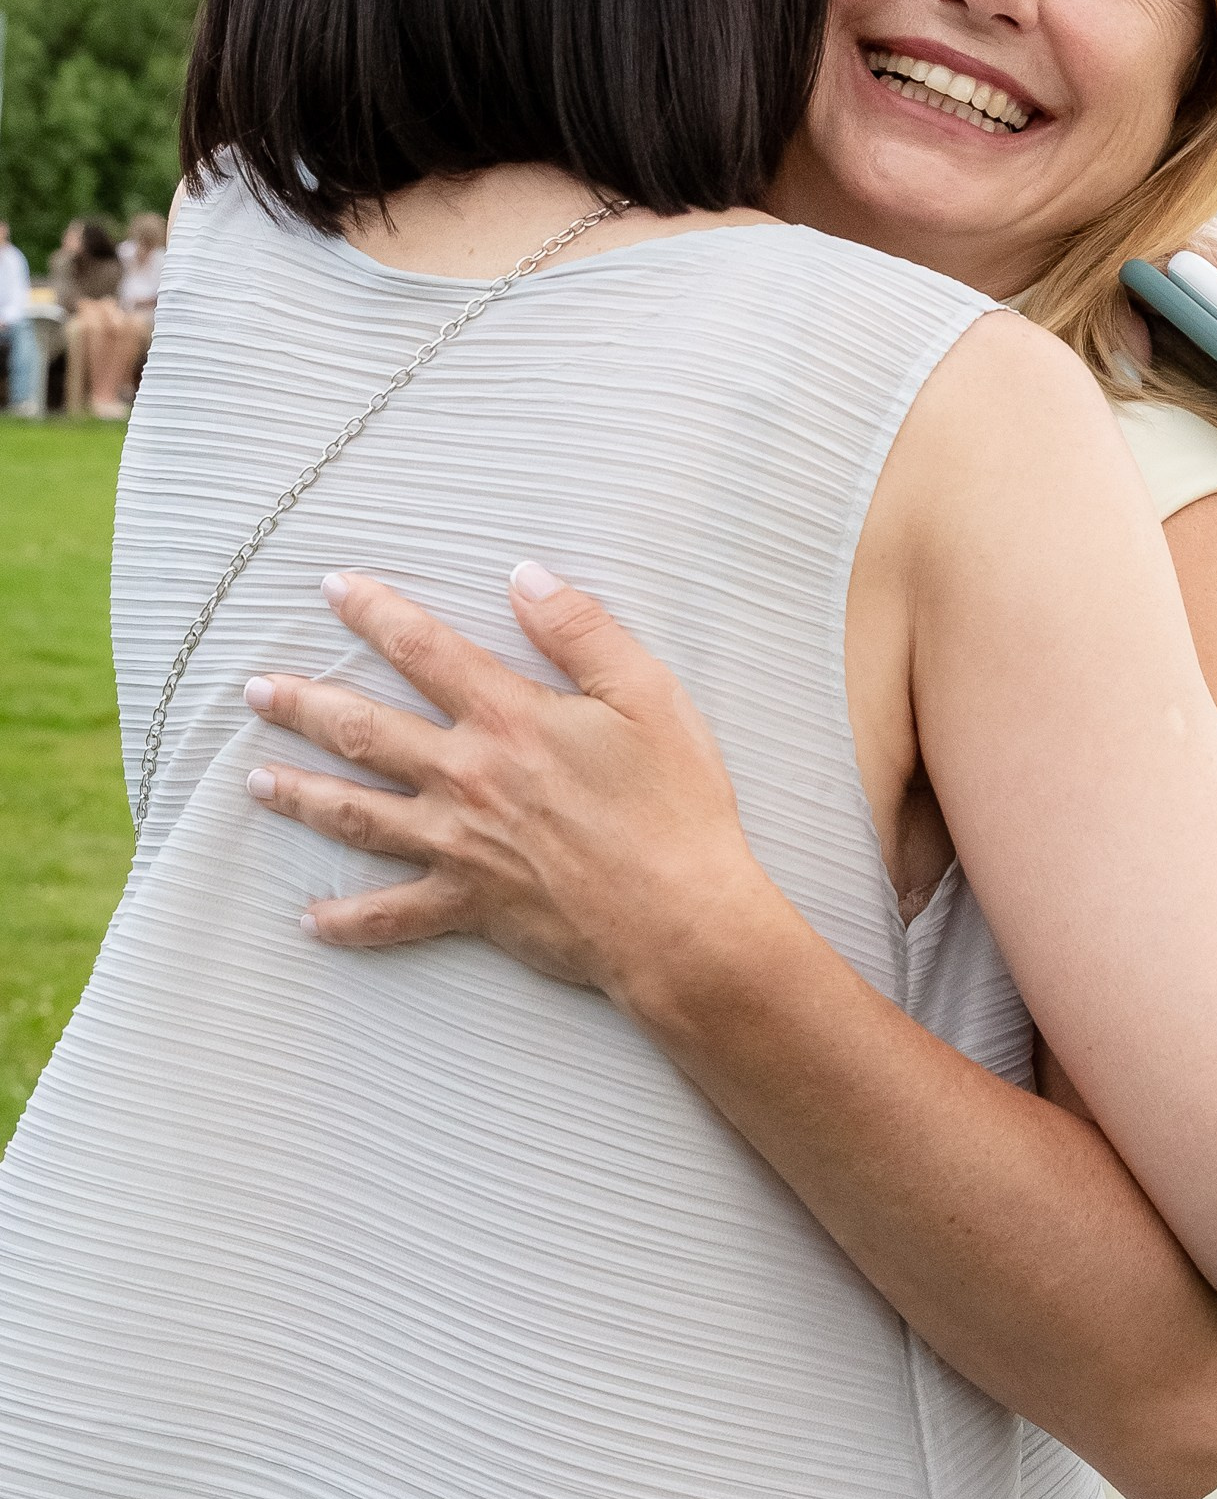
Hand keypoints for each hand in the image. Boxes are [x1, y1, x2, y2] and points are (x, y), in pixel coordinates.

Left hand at [241, 564, 778, 1027]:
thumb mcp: (649, 697)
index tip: (333, 590)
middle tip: (257, 691)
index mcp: (509, 718)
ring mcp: (459, 845)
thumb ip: (583, 632)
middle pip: (363, 731)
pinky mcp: (470, 906)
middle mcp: (467, 777)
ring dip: (300, 794)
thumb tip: (525, 578)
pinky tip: (310, 919)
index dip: (374, 613)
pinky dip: (348, 920)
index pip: (424, 651)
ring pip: (357, 816)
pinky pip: (393, 915)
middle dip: (303, 705)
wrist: (678, 919)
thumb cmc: (675, 808)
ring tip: (255, 781)